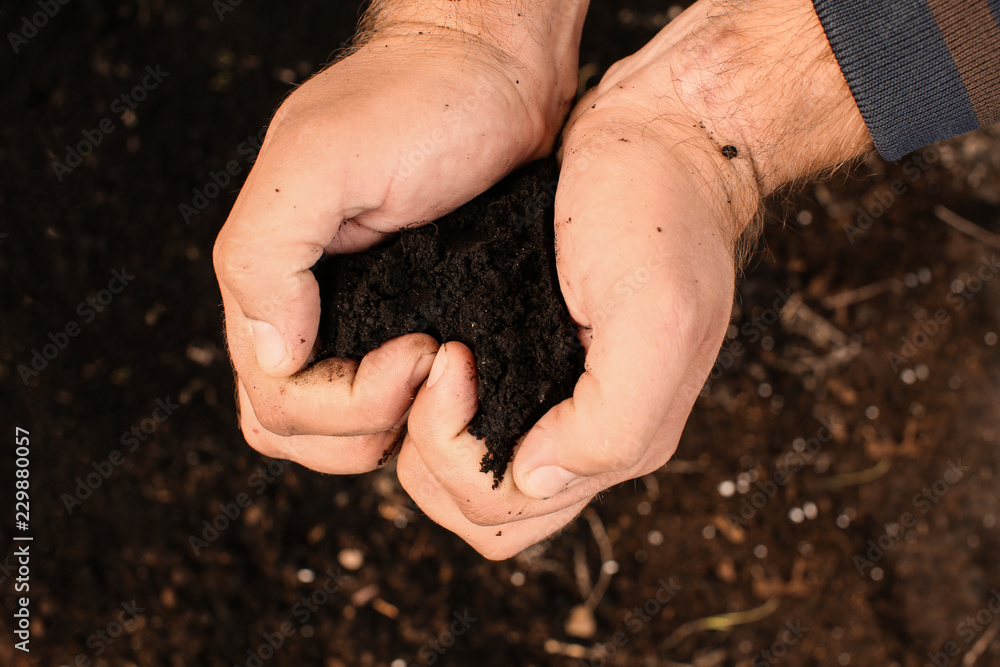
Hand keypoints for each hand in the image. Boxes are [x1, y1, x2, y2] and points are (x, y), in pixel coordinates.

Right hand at [214, 0, 586, 472]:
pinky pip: (403, 402)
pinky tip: (462, 379)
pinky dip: (424, 413)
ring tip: (451, 370)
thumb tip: (272, 353)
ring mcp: (369, 323)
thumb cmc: (419, 100)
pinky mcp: (420, 321)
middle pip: (300, 431)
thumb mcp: (320, 160)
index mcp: (275, 282)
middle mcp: (314, 313)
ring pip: (348, 431)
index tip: (421, 349)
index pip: (277, 402)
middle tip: (436, 363)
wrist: (499, 71)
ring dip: (393, 429)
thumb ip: (264, 254)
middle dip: (366, 425)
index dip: (344, 403)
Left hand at [398, 0, 871, 557]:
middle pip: (483, 509)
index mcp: (621, 438)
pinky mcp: (535, 360)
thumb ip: (613, 421)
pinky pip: (476, 422)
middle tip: (439, 361)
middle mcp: (588, 432)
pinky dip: (438, 407)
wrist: (662, 138)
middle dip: (434, 453)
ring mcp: (561, 400)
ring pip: (469, 477)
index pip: (506, 510)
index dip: (456, 453)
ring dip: (429, 436)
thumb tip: (537, 480)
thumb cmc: (660, 210)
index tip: (454, 360)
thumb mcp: (656, 314)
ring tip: (435, 357)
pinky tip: (437, 355)